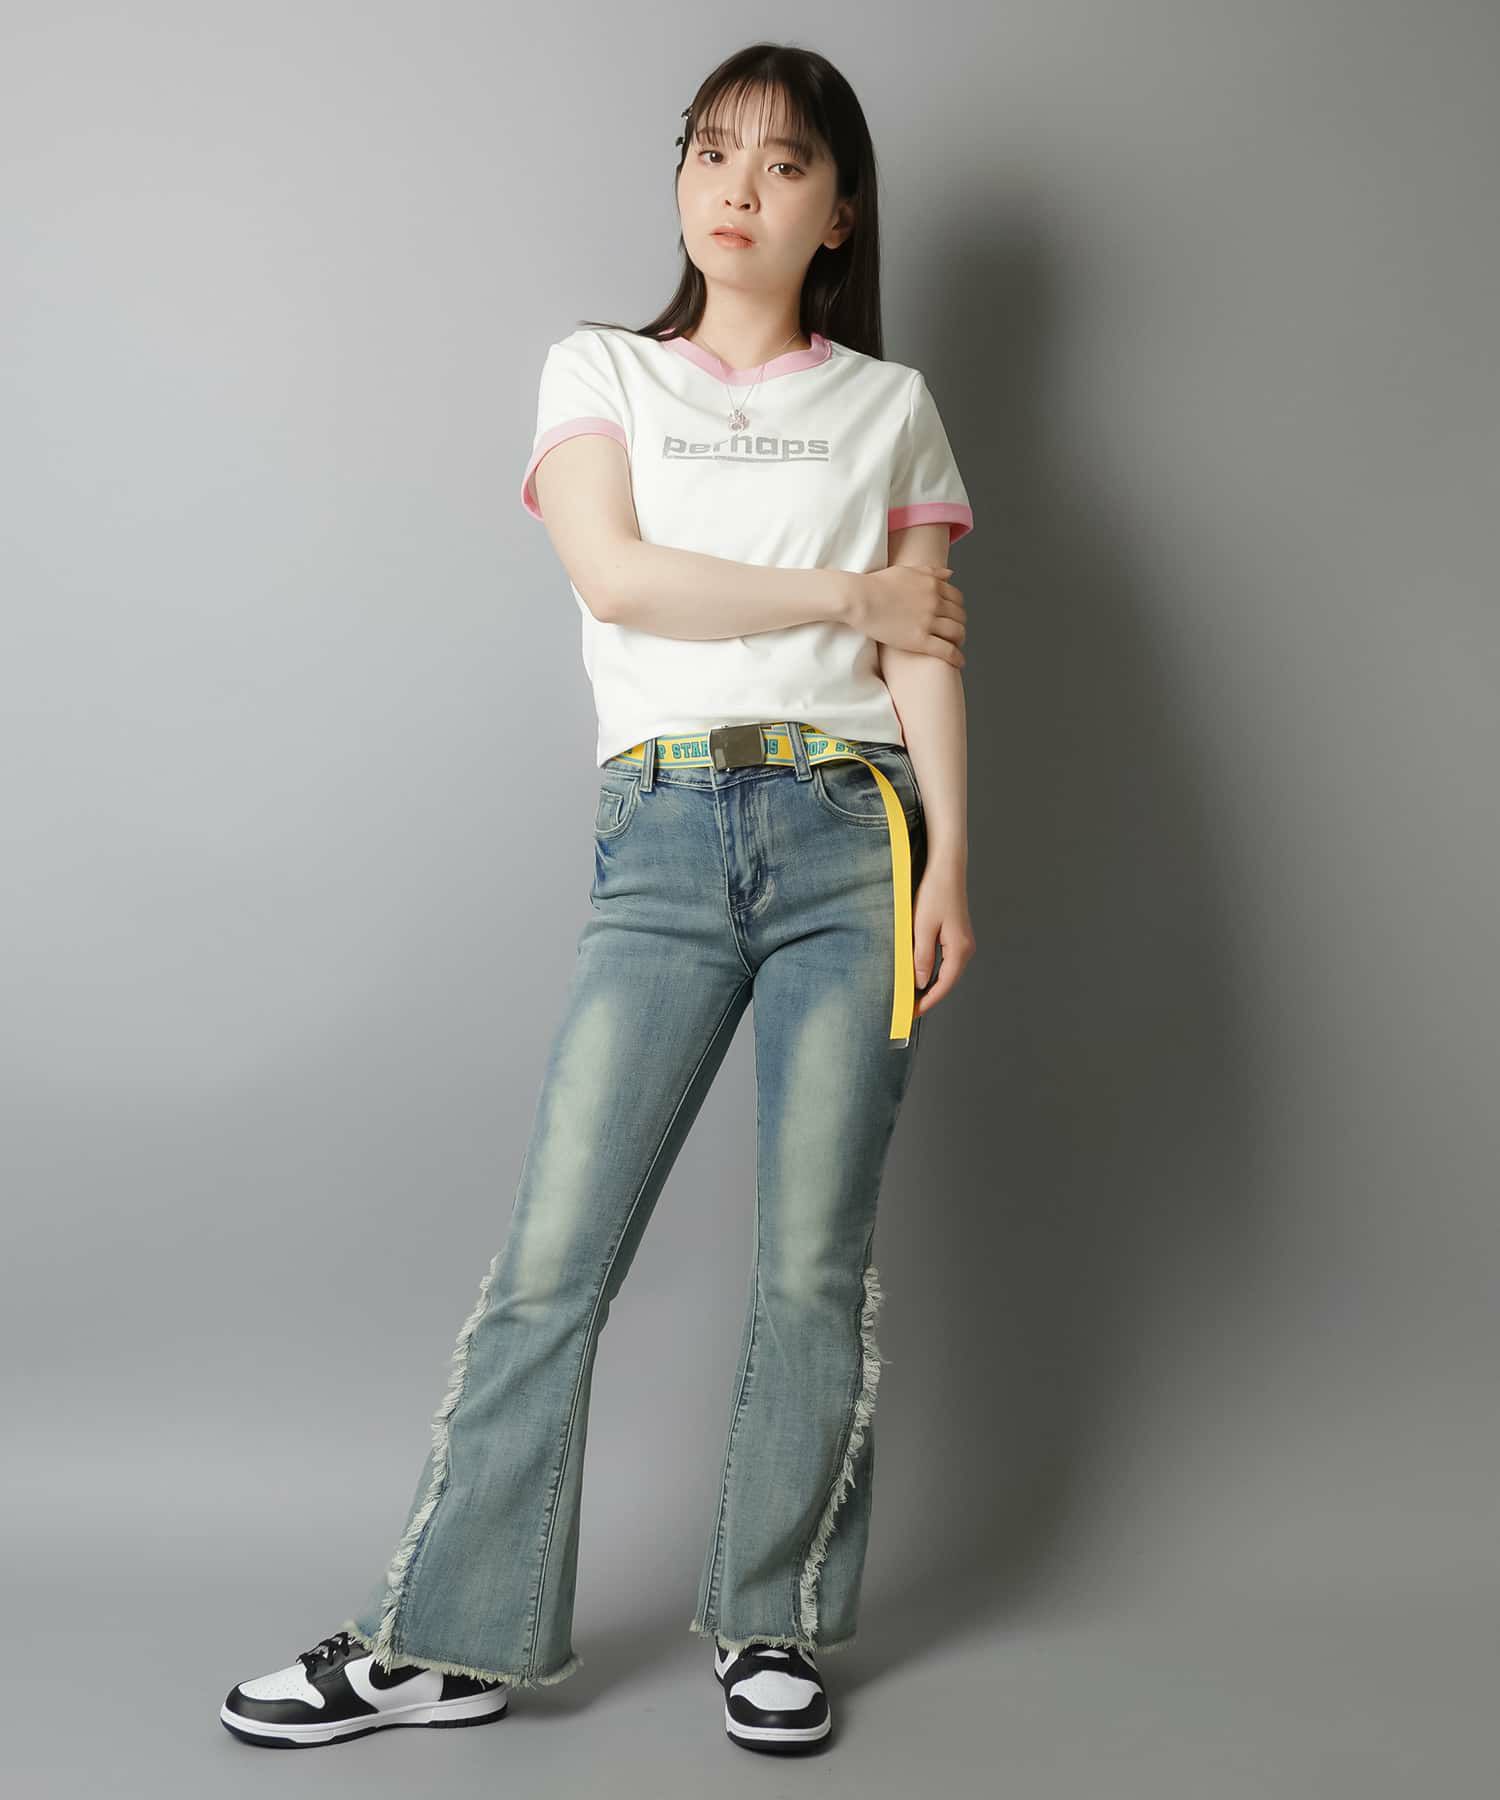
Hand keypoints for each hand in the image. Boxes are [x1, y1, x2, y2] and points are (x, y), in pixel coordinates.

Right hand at [851, 565, 966, 664]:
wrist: (859, 598)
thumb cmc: (876, 584)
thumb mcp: (907, 571)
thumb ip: (931, 572)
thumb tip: (950, 574)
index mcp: (933, 585)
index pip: (958, 599)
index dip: (958, 609)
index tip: (954, 617)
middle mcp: (935, 602)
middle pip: (960, 616)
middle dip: (960, 625)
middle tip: (954, 633)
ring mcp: (928, 621)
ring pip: (957, 633)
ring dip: (960, 641)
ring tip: (955, 647)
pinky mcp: (919, 640)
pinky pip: (946, 650)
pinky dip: (957, 657)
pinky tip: (959, 662)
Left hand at [912, 856, 976, 1016]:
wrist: (946, 869)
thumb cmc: (935, 893)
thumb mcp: (923, 928)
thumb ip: (921, 957)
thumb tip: (919, 983)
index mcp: (960, 949)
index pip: (944, 984)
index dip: (928, 1001)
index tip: (913, 1012)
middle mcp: (966, 948)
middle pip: (947, 981)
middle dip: (929, 996)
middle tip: (909, 1008)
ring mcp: (963, 942)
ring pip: (946, 972)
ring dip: (930, 984)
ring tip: (912, 995)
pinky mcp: (956, 935)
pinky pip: (945, 961)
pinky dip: (933, 971)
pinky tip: (920, 975)